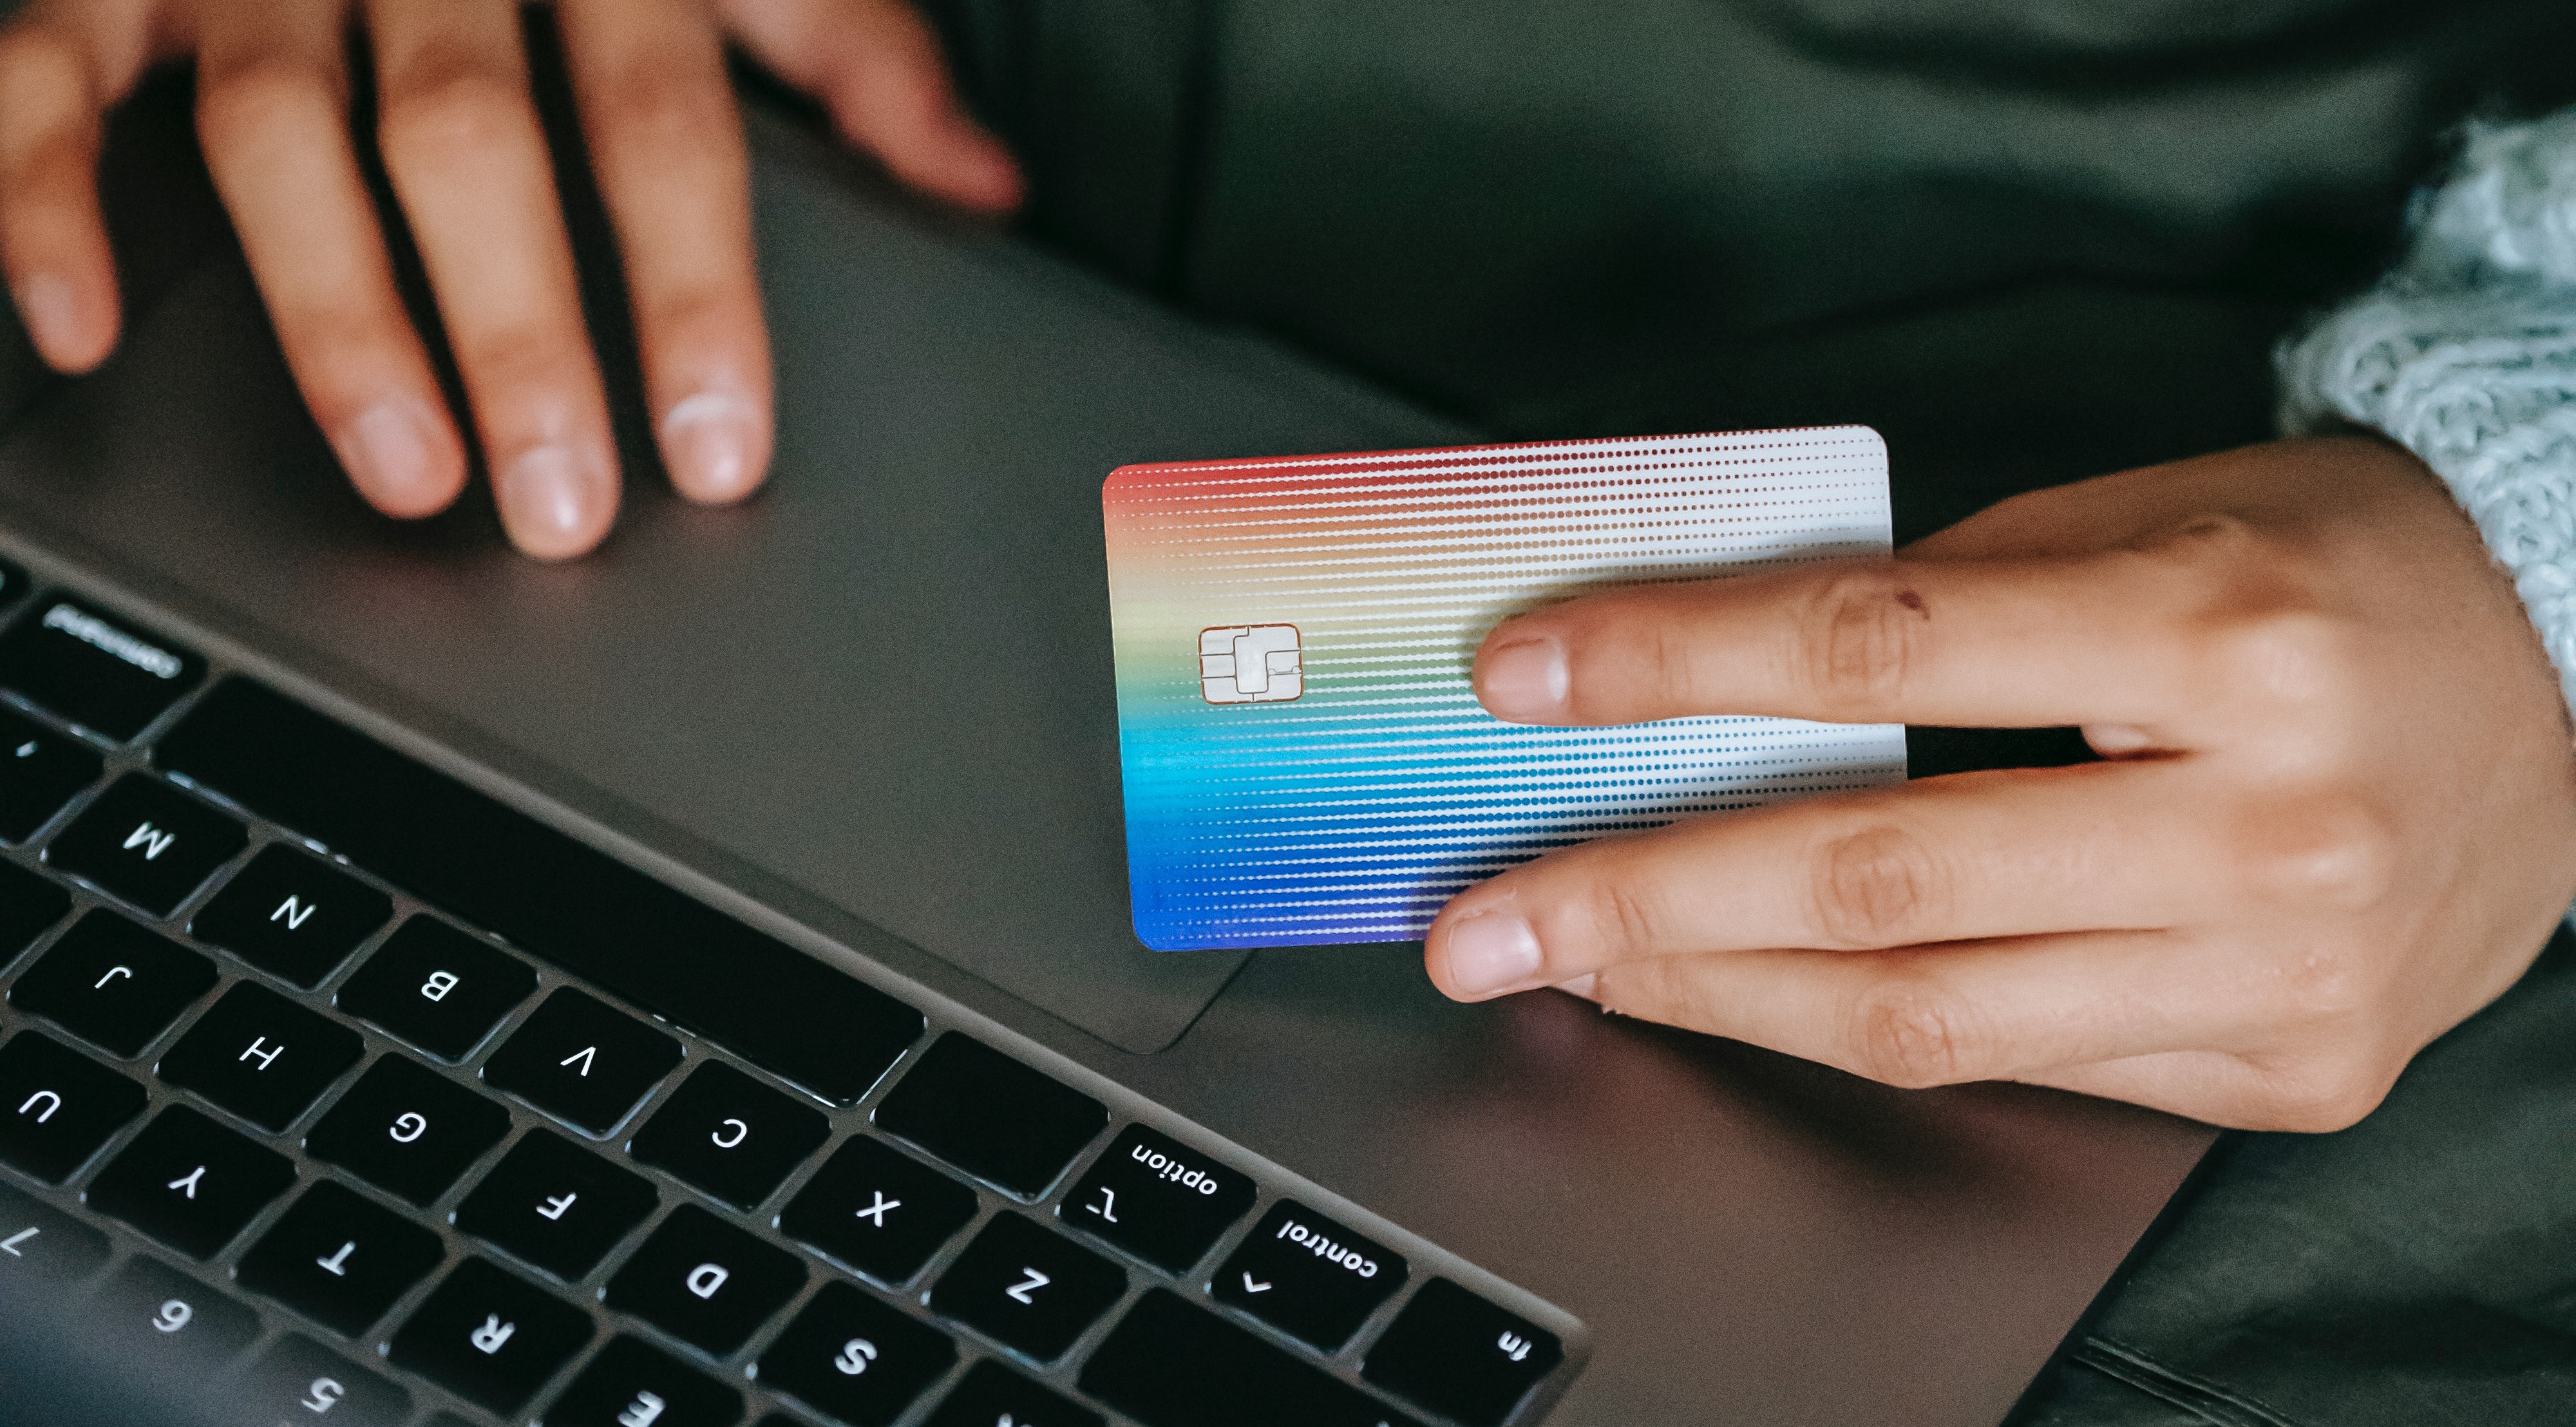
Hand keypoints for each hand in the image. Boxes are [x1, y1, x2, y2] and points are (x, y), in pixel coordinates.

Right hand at [0, 0, 1018, 557]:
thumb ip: (853, 52)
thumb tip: (984, 190)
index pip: (660, 125)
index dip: (692, 291)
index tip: (719, 445)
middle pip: (465, 140)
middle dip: (516, 335)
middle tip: (561, 504)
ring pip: (274, 129)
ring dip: (334, 314)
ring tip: (405, 474)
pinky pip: (43, 72)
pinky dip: (37, 195)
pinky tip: (80, 331)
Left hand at [1423, 436, 2575, 1130]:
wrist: (2574, 691)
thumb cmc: (2343, 576)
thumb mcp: (2150, 516)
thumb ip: (1948, 595)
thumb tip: (1724, 677)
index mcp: (2223, 634)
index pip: (1882, 650)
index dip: (1678, 666)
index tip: (1532, 678)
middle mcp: (2266, 823)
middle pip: (1878, 880)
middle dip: (1644, 901)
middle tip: (1490, 917)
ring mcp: (2284, 975)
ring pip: (1927, 1018)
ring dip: (1718, 993)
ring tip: (1585, 963)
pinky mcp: (2285, 1069)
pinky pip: (2021, 1066)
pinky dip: (1860, 1031)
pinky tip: (1751, 995)